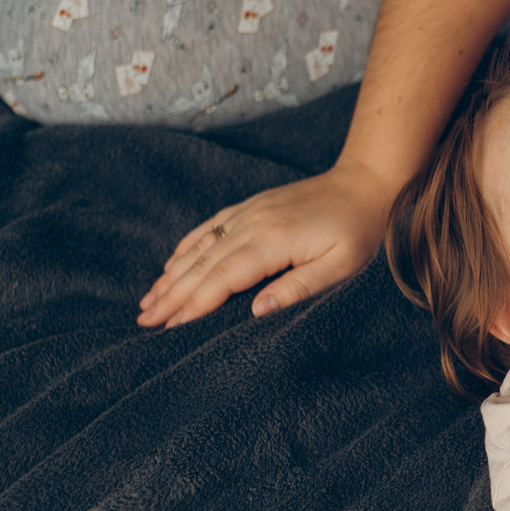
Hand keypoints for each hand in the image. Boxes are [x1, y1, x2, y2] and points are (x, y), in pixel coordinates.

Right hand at [138, 159, 395, 326]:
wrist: (365, 183)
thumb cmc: (359, 230)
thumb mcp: (341, 266)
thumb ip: (298, 288)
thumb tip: (255, 312)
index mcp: (273, 241)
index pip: (223, 278)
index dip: (194, 304)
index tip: (169, 327)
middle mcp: (253, 223)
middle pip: (203, 265)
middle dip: (171, 295)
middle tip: (144, 322)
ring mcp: (249, 212)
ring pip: (201, 247)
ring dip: (172, 275)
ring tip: (147, 301)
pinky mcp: (253, 206)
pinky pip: (211, 227)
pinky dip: (187, 247)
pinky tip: (171, 264)